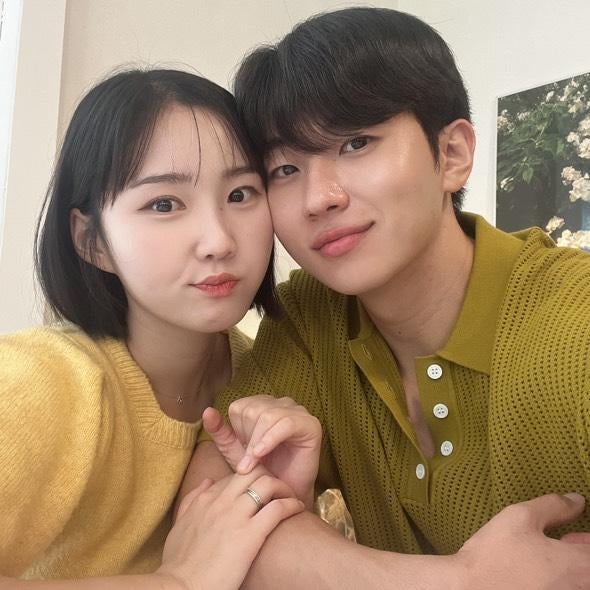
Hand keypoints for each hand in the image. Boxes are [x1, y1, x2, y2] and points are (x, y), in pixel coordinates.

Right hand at [157, 466, 303, 589]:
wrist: (179, 589)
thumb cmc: (178, 564)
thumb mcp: (180, 525)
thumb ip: (192, 500)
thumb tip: (208, 481)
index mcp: (205, 499)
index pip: (234, 475)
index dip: (250, 478)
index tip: (260, 488)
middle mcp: (221, 501)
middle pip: (253, 471)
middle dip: (269, 474)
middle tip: (279, 488)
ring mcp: (237, 515)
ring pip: (268, 483)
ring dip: (284, 487)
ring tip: (291, 496)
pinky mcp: (251, 534)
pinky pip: (278, 508)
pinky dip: (291, 504)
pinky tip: (297, 508)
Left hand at [203, 395, 321, 508]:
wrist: (284, 497)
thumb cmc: (262, 473)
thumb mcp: (236, 452)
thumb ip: (221, 432)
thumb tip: (207, 411)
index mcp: (264, 405)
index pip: (240, 407)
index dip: (237, 432)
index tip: (243, 453)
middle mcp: (282, 404)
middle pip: (253, 410)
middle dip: (247, 438)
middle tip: (249, 462)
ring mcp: (298, 412)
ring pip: (266, 415)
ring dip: (255, 443)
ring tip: (253, 464)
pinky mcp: (311, 424)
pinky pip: (285, 424)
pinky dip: (269, 440)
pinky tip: (261, 455)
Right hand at [454, 493, 589, 588]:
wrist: (471, 589)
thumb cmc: (494, 555)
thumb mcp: (520, 517)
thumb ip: (554, 506)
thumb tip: (575, 501)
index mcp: (577, 565)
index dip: (587, 536)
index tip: (575, 531)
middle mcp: (577, 587)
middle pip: (589, 566)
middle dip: (583, 549)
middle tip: (571, 538)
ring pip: (579, 579)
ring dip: (574, 565)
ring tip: (553, 553)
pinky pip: (565, 586)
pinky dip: (561, 577)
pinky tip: (541, 569)